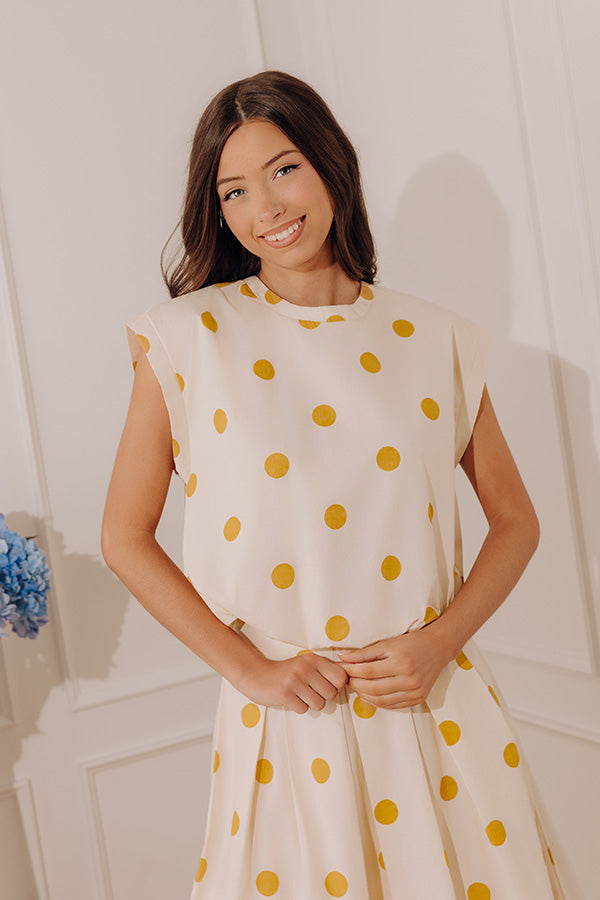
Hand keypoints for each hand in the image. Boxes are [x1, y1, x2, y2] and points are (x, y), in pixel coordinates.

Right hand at [234, 652, 348, 714]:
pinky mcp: (285, 694)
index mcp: (313, 659)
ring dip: (310, 703)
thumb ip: (324, 670)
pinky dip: (298, 707)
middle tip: (309, 691)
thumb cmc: (285, 672)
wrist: (255, 674)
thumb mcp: (305, 664)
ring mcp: (295, 681)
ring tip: (299, 694)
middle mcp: (306, 668)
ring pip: (319, 704)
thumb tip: (348, 678)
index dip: (336, 685)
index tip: (325, 685)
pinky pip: (304, 709)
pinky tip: (290, 698)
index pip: (341, 677)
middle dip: (323, 697)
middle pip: (332, 694)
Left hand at [336, 627, 450, 709]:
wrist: (438, 648)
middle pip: (373, 688)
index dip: (351, 671)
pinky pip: (393, 706)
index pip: (368, 671)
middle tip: (347, 679)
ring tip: (357, 686)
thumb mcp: (387, 643)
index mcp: (401, 663)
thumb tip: (343, 658)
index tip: (341, 668)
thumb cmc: (411, 643)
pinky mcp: (418, 699)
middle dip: (355, 684)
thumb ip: (364, 653)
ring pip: (381, 701)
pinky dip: (378, 702)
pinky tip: (371, 694)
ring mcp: (415, 692)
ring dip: (364, 695)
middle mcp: (409, 679)